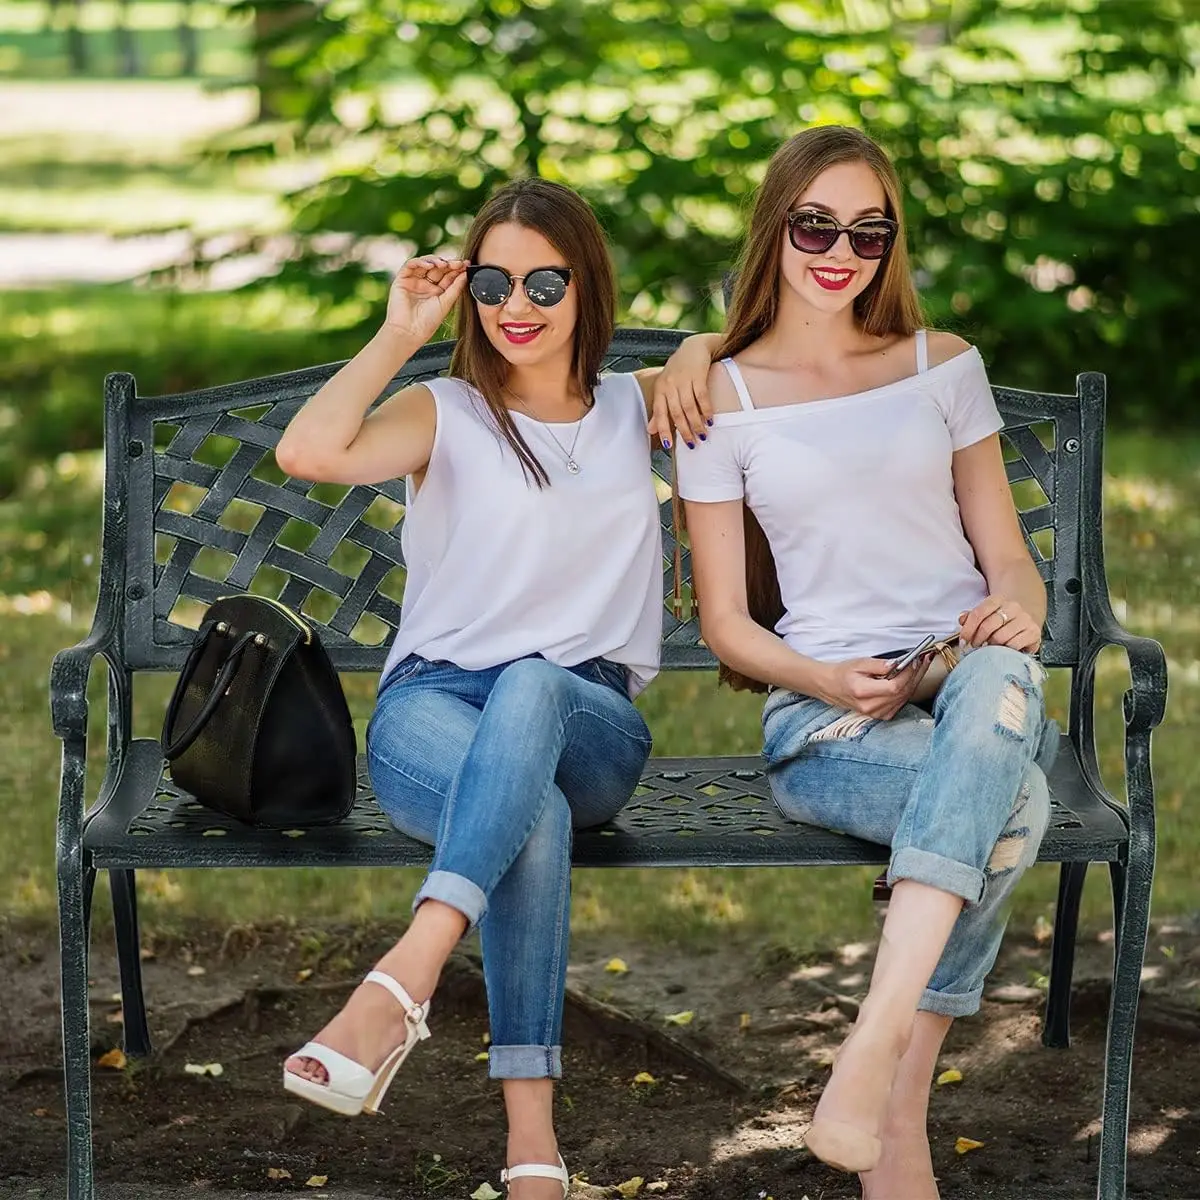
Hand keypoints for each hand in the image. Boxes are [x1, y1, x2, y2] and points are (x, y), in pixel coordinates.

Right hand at [383, 256, 468, 343]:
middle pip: (437, 268)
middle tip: (458, 263)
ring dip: (435, 261)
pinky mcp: (402, 280)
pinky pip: (410, 265)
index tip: (467, 265)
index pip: (447, 275)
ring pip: (425, 263)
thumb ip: (456, 287)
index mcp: (437, 291)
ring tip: (443, 264)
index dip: (456, 269)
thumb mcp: (446, 303)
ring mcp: (414, 281)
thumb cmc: (428, 322)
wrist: (409, 332)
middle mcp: (425, 285)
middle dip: (448, 263)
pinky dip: (420, 262)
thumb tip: (466, 273)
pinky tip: (429, 265)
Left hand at [649, 334, 715, 449]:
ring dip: (696, 423)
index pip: (660, 413)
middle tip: (692, 443)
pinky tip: (710, 419)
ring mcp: (684, 379)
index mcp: (660, 389)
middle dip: (684, 431)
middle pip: (676, 413)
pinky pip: (702, 396)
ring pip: (689, 407)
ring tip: (703, 434)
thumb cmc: (679, 370)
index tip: (668, 445)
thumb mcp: (665, 387)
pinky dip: (706, 410)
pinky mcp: (698, 375)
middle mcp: (670, 384)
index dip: (663, 429)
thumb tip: (651, 430)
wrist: (694, 347)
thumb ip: (660, 408)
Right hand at [815, 655, 933, 720]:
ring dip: (913, 682)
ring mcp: (875, 713)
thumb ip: (880, 664)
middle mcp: (870, 706)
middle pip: (902, 693)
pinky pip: (900, 704)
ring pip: (903, 699)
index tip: (915, 661)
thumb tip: (899, 664)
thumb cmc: (843, 673)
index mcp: (863, 692)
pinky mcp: (880, 716)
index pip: (894, 686)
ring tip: (918, 667)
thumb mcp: (859, 663)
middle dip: (915, 675)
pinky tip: (908, 680)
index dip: (908, 674)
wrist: (831, 686)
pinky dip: (906, 691)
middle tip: (923, 661)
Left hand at [958, 596, 1040, 652]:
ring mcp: (1025, 619)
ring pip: (1001, 637)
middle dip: (977, 639)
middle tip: (974, 647)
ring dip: (990, 647)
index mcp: (998, 599)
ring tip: (986, 650)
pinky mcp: (1034, 632)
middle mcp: (1013, 607)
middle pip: (988, 625)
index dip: (968, 629)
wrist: (1026, 619)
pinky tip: (1001, 651)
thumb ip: (971, 617)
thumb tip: (962, 620)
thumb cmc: (1000, 620)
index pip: (979, 613)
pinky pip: (1014, 645)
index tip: (963, 641)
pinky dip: (1004, 651)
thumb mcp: (985, 614)